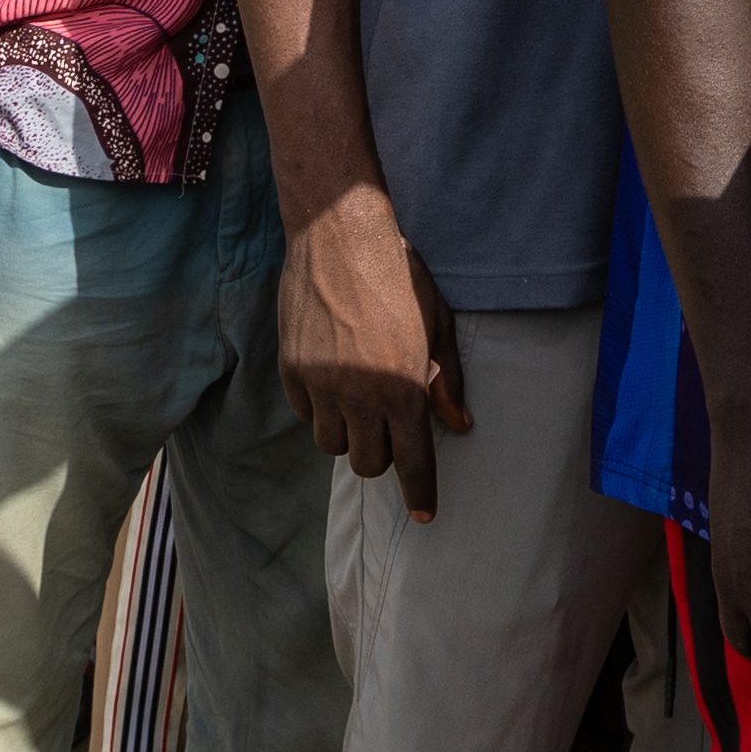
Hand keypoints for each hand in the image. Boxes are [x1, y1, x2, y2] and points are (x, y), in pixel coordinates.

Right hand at [281, 196, 468, 515]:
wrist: (340, 237)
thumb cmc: (399, 277)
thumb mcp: (437, 325)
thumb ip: (447, 381)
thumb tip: (459, 424)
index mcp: (403, 387)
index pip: (413, 461)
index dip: (420, 493)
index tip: (423, 514)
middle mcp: (360, 395)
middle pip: (367, 463)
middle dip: (381, 456)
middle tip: (389, 430)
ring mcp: (321, 385)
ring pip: (332, 445)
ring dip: (349, 435)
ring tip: (358, 405)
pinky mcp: (291, 370)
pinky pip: (306, 414)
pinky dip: (321, 410)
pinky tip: (332, 382)